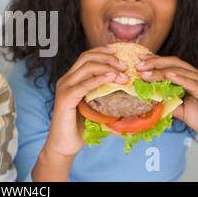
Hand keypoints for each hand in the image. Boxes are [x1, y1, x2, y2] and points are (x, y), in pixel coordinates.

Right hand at [33, 45, 127, 180]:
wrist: (64, 145)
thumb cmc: (80, 129)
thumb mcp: (96, 109)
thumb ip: (107, 100)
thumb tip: (134, 101)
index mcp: (72, 79)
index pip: (86, 56)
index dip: (102, 50)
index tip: (119, 51)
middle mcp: (66, 79)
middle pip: (86, 57)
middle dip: (108, 57)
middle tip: (126, 65)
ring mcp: (64, 87)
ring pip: (87, 67)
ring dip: (108, 67)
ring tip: (124, 74)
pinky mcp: (65, 98)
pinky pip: (84, 84)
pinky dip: (99, 79)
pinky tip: (112, 78)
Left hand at [136, 54, 197, 149]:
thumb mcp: (180, 110)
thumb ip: (167, 102)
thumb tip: (148, 98)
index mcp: (190, 79)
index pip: (169, 65)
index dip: (154, 61)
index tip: (138, 61)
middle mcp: (197, 77)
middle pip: (173, 63)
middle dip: (154, 63)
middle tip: (138, 65)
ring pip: (181, 71)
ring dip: (161, 71)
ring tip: (146, 73)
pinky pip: (194, 83)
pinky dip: (181, 78)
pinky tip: (169, 75)